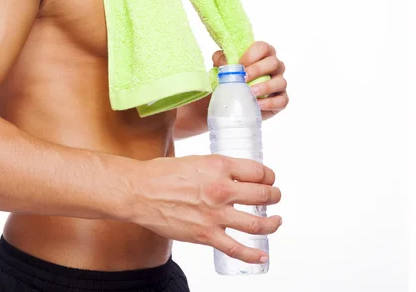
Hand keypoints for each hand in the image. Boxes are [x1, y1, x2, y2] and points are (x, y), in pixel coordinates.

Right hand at [129, 155, 281, 263]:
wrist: (139, 192)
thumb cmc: (161, 174)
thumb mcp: (196, 160)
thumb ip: (217, 168)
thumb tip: (232, 175)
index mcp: (219, 166)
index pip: (259, 171)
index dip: (269, 176)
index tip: (268, 179)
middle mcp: (222, 189)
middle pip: (264, 195)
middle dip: (274, 196)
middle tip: (275, 197)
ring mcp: (215, 215)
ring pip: (257, 223)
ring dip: (273, 223)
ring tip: (276, 221)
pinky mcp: (206, 235)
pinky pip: (236, 248)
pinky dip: (253, 254)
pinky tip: (263, 255)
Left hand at [213, 41, 288, 119]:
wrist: (231, 102)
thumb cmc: (230, 79)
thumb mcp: (222, 67)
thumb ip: (220, 59)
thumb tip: (224, 62)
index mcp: (263, 54)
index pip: (263, 48)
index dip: (251, 55)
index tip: (239, 65)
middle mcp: (275, 66)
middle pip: (274, 63)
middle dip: (257, 70)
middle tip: (243, 79)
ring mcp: (280, 83)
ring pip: (280, 82)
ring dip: (265, 87)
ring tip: (250, 93)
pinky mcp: (281, 99)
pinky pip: (282, 101)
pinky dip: (269, 103)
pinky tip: (257, 104)